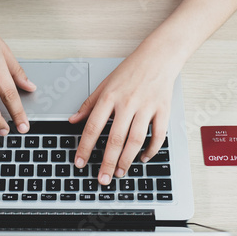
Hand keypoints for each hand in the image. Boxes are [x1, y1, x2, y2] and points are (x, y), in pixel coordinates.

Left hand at [69, 53, 176, 184]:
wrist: (158, 56)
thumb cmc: (130, 70)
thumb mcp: (104, 84)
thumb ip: (88, 104)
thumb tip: (73, 120)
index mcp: (110, 96)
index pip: (93, 127)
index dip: (85, 147)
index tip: (80, 163)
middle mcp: (127, 102)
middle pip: (115, 138)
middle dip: (107, 162)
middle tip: (102, 179)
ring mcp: (147, 107)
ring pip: (136, 140)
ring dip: (127, 160)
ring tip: (120, 173)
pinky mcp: (163, 110)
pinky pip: (158, 135)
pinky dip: (151, 150)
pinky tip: (143, 158)